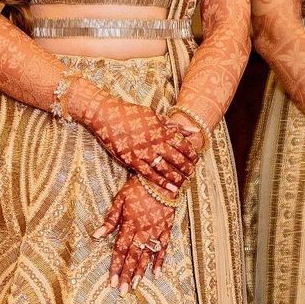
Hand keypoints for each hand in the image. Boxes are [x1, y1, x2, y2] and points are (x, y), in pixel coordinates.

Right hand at [85, 98, 201, 190]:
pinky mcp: (132, 161)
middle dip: (187, 168)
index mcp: (162, 130)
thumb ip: (174, 125)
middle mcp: (155, 143)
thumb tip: (195, 131)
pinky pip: (150, 175)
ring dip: (177, 178)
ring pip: (165, 169)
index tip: (196, 160)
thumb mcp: (155, 115)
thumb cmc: (131, 114)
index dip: (192, 155)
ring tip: (184, 183)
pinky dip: (162, 183)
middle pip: (177, 159)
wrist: (108, 116)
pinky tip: (171, 189)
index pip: (183, 145)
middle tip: (192, 174)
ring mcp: (143, 153)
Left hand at [93, 176, 175, 293]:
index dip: (115, 267)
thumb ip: (109, 220)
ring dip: (140, 272)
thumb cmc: (137, 188)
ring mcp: (156, 232)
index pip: (120, 250)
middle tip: (122, 291)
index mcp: (129, 225)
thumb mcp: (119, 200)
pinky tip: (156, 274)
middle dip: (126, 274)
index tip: (111, 282)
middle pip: (133, 256)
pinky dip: (160, 261)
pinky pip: (164, 248)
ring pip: (147, 255)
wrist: (161, 180)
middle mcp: (143, 231)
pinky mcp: (167, 229)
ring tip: (134, 286)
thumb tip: (95, 235)